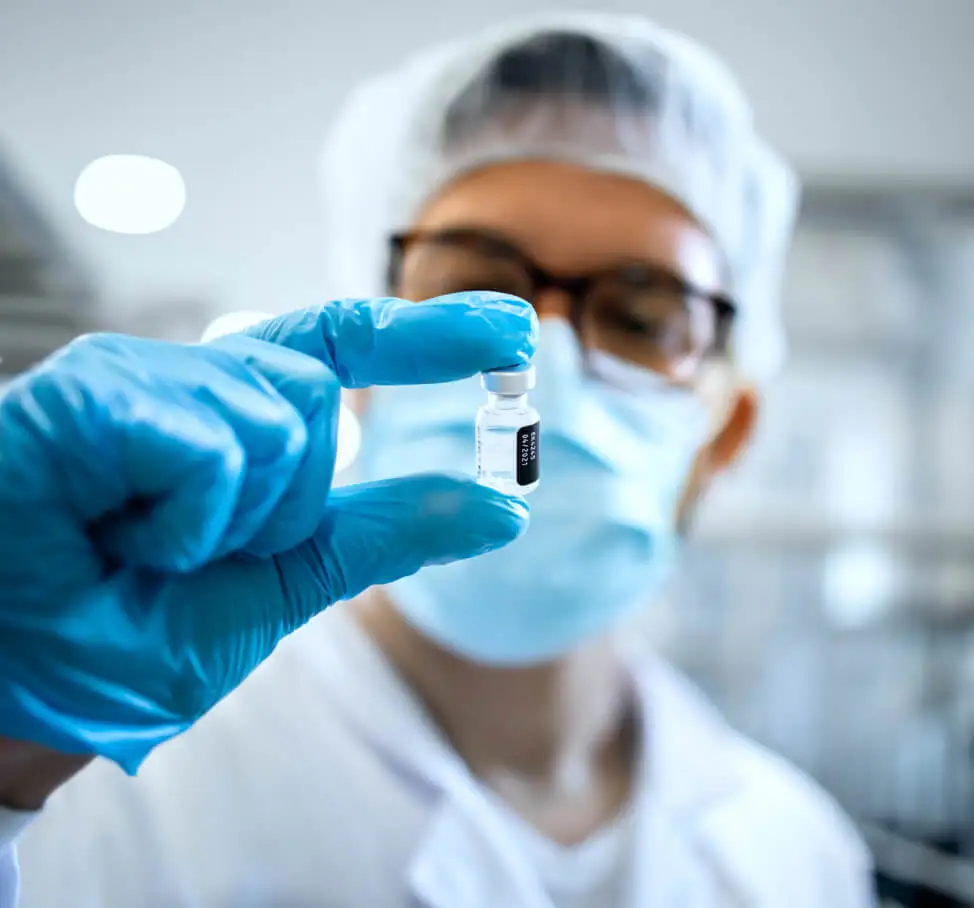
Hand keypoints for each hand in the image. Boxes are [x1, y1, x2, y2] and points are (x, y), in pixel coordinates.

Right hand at [0, 293, 536, 773]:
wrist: (22, 688)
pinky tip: (120, 535)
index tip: (516, 330)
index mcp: (233, 416)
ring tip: (143, 549)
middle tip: (191, 555)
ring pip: (278, 414)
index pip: (344, 346)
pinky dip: (190, 520)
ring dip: (234, 520)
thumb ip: (383, 534)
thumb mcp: (284, 583)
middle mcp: (190, 380)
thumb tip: (502, 510)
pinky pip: (215, 444)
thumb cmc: (132, 633)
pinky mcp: (95, 395)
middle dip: (282, 504)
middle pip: (316, 398)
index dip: (431, 334)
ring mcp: (140, 377)